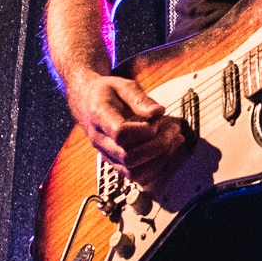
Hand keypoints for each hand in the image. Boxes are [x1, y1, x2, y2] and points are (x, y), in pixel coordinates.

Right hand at [68, 73, 187, 177]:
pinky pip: (138, 176)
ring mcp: (107, 155)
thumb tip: (158, 112)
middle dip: (158, 145)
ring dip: (160, 158)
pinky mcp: (116, 164)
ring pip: (134, 171)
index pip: (120, 133)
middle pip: (128, 157)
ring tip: (174, 139)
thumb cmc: (106, 93)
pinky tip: (169, 150)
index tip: (157, 118)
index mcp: (99, 116)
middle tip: (173, 129)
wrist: (87, 102)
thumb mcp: (122, 85)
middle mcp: (100, 140)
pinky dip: (158, 166)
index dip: (144, 130)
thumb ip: (139, 98)